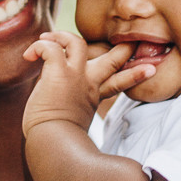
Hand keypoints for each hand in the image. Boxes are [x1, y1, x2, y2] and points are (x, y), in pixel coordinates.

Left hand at [23, 31, 154, 133]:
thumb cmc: (57, 140)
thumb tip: (54, 109)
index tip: (150, 70)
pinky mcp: (59, 73)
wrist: (54, 145)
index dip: (134, 75)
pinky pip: (51, 48)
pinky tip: (30, 55)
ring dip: (62, 35)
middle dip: (124, 48)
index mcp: (93, 95)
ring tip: (48, 36)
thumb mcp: (72, 122)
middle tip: (131, 41)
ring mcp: (75, 76)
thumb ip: (69, 110)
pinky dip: (40, 45)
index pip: (118, 81)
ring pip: (77, 42)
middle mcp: (88, 83)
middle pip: (113, 59)